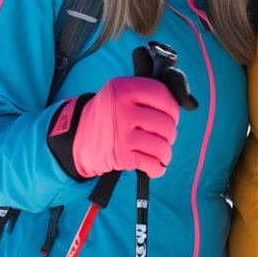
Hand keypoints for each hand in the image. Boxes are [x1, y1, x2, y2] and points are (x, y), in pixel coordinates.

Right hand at [48, 77, 180, 179]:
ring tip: (161, 154)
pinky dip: (157, 168)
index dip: (173, 108)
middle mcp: (122, 109)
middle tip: (164, 137)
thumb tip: (178, 106)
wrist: (78, 139)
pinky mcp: (121, 155)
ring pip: (162, 146)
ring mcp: (121, 133)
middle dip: (170, 134)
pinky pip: (152, 164)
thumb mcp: (119, 93)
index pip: (162, 94)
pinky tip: (155, 166)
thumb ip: (143, 94)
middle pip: (165, 123)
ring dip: (165, 153)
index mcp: (123, 88)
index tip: (172, 116)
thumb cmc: (108, 115)